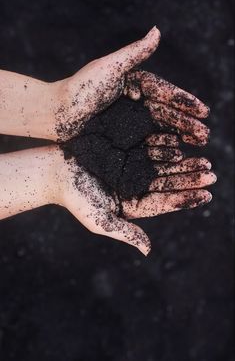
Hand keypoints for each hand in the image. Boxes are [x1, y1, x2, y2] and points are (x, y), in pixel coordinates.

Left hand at [54, 27, 208, 144]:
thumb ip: (134, 52)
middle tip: (205, 134)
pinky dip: (161, 148)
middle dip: (187, 123)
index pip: (165, 93)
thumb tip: (158, 30)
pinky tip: (175, 155)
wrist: (55, 114)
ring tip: (197, 144)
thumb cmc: (79, 88)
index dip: (185, 102)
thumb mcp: (108, 68)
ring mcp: (129, 123)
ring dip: (179, 137)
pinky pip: (144, 143)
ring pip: (159, 129)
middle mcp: (135, 104)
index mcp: (135, 85)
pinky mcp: (121, 139)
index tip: (203, 111)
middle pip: (166, 114)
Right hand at [54, 146, 215, 255]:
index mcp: (132, 204)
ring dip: (183, 163)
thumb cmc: (75, 198)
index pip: (164, 202)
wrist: (55, 170)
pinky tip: (180, 143)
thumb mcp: (100, 220)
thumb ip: (125, 232)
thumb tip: (148, 250)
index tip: (207, 194)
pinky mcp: (125, 151)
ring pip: (163, 165)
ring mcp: (131, 168)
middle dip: (190, 178)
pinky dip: (164, 146)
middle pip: (168, 183)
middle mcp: (135, 186)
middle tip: (211, 172)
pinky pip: (149, 148)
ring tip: (203, 158)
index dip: (185, 198)